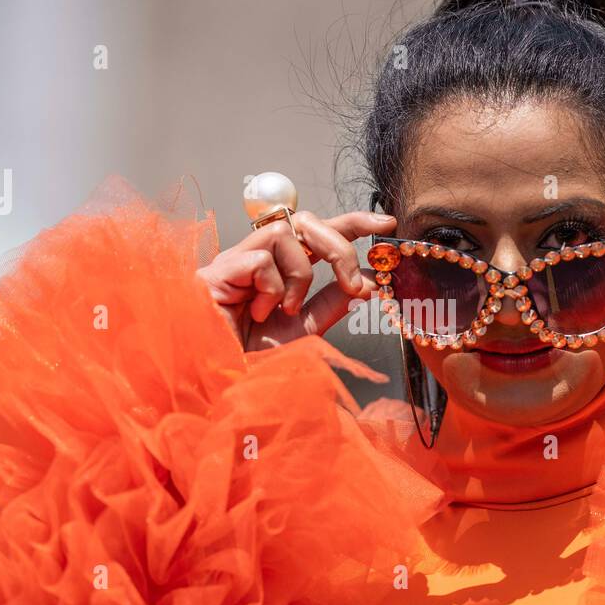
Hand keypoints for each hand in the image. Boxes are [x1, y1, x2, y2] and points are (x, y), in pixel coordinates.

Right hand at [199, 210, 396, 350]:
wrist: (216, 383)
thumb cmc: (252, 359)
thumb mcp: (306, 328)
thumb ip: (335, 301)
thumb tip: (371, 279)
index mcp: (278, 269)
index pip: (317, 232)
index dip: (351, 222)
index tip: (387, 225)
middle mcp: (256, 258)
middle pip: (305, 221)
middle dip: (338, 247)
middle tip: (352, 283)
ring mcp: (234, 261)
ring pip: (284, 233)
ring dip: (299, 274)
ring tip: (287, 309)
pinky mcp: (216, 270)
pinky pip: (260, 260)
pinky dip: (272, 289)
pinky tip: (260, 313)